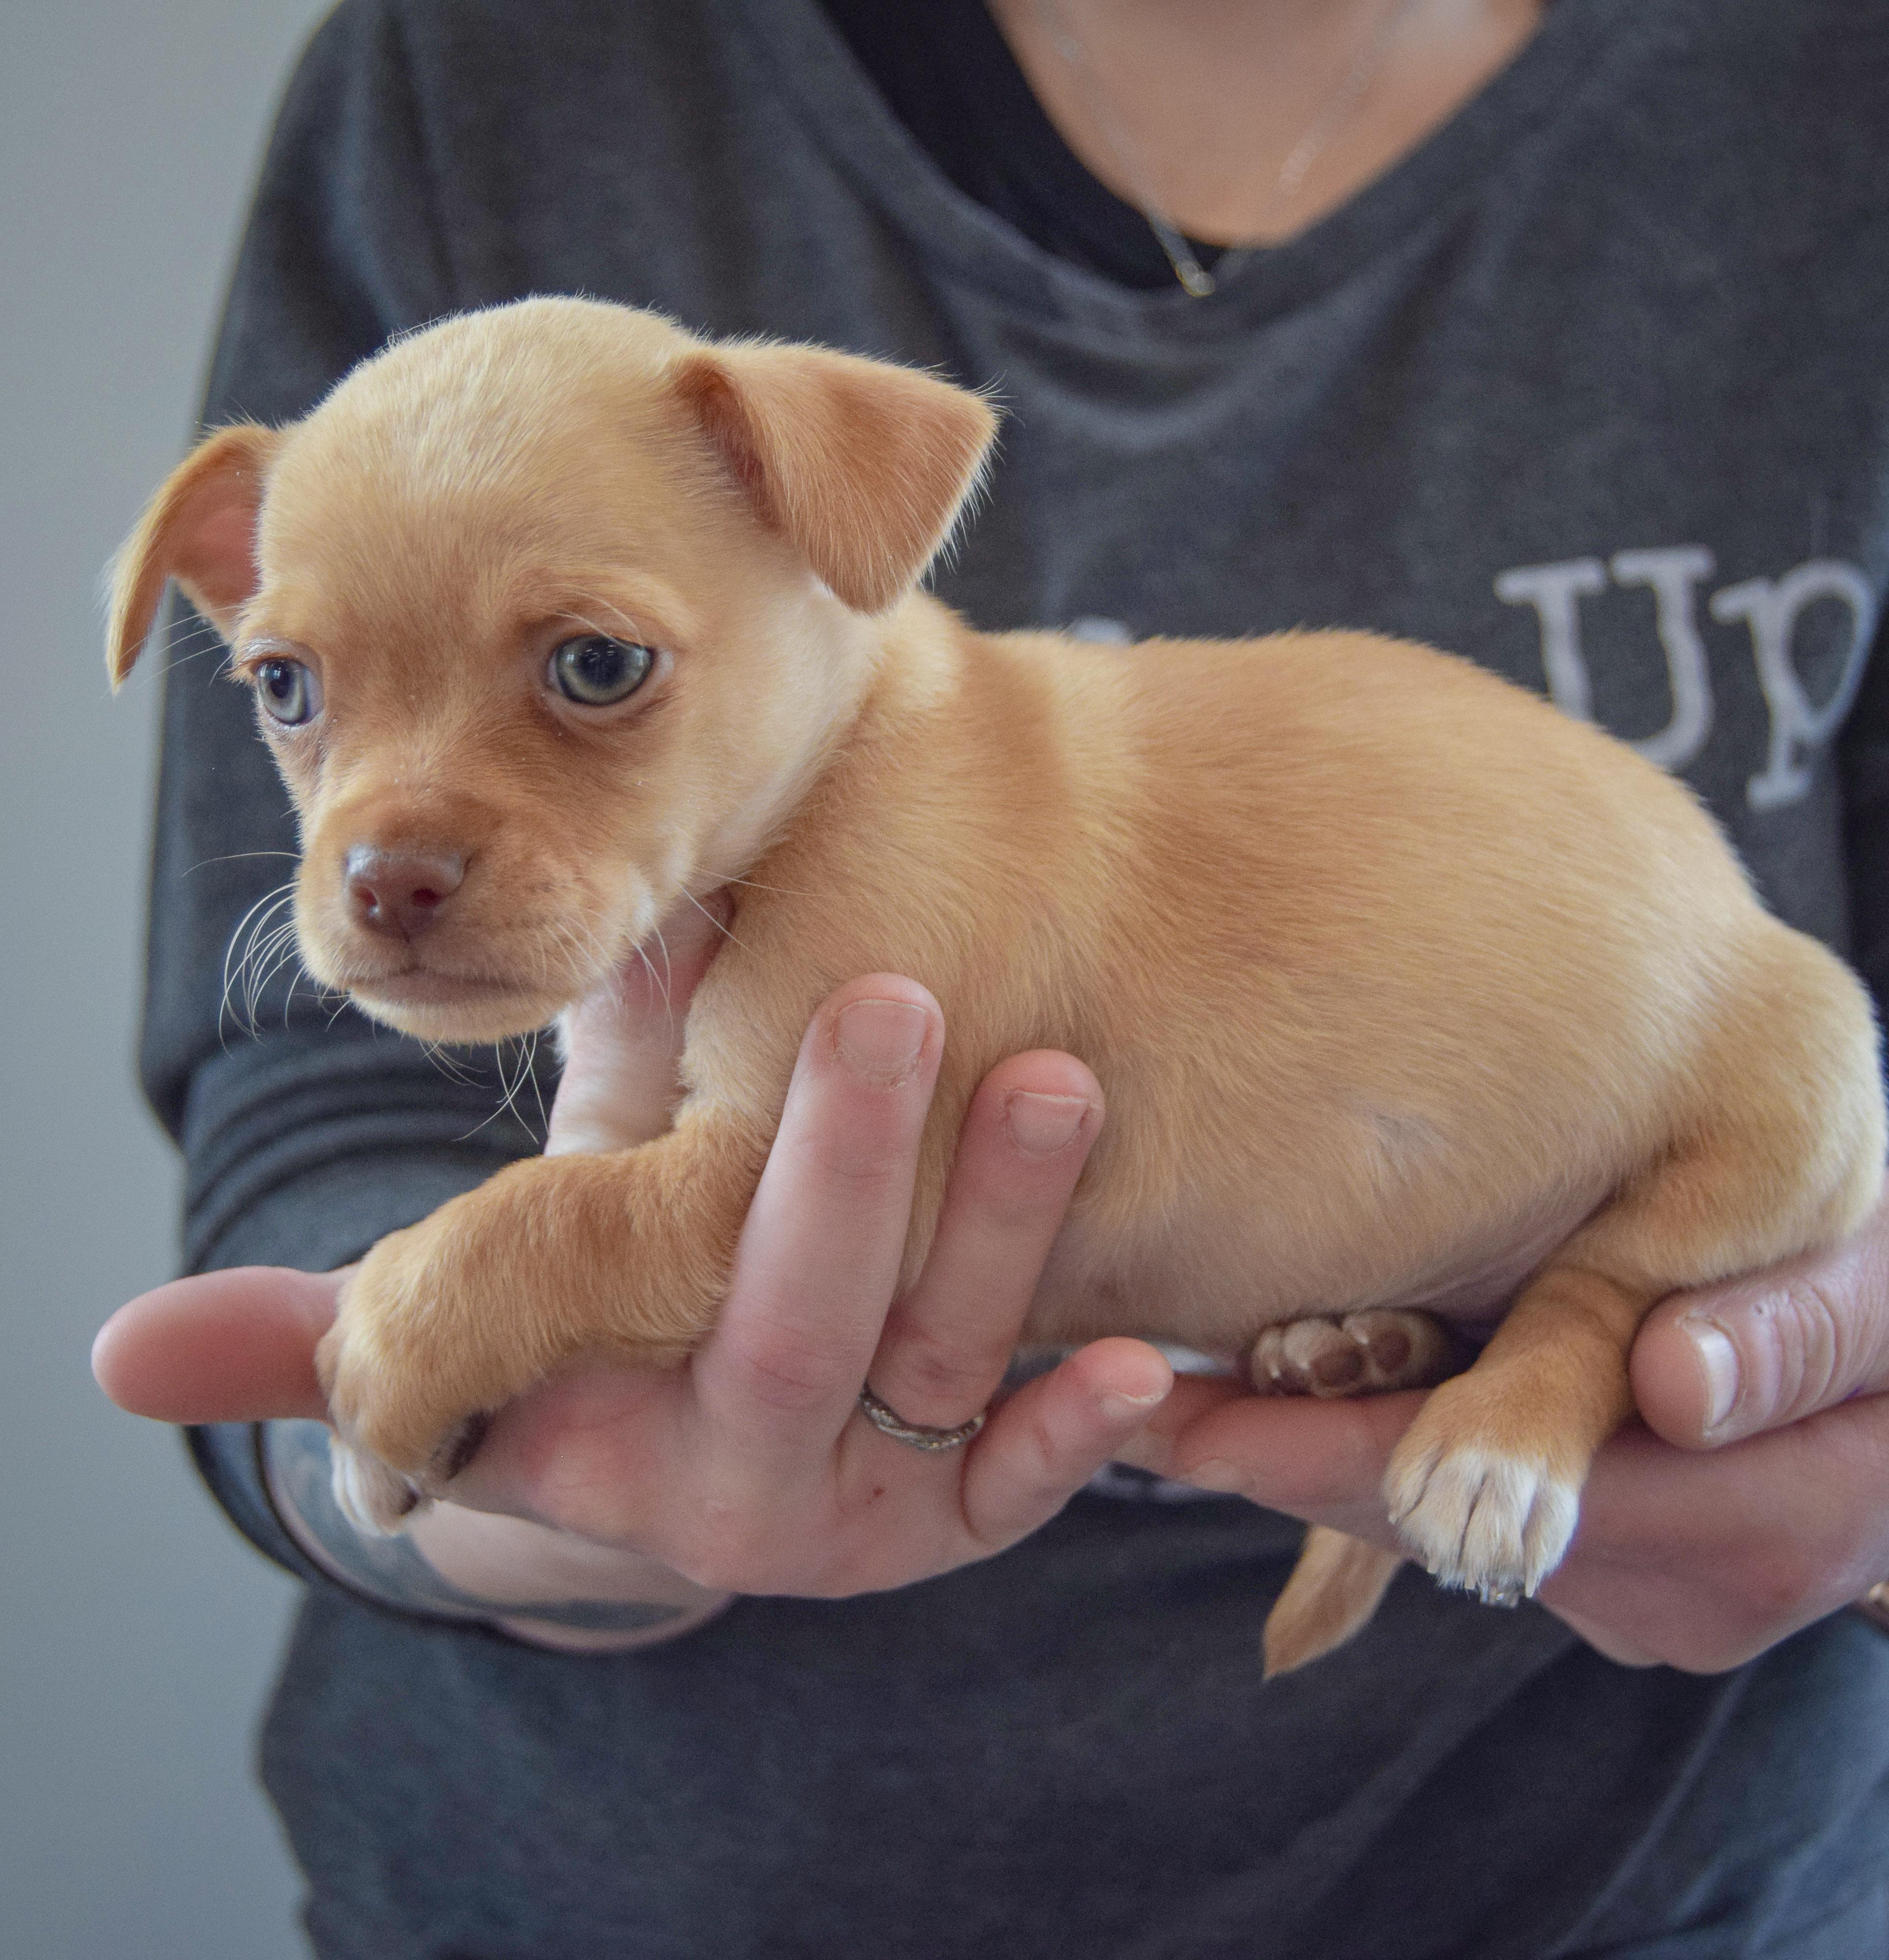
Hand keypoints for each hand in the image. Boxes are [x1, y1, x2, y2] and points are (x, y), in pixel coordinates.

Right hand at [94, 916, 1171, 1637]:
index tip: (697, 984)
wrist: (685, 1474)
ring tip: (1055, 1084)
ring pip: (948, 1359)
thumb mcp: (473, 1340)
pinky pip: (1033, 1479)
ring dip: (1001, 1231)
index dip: (651, 1177)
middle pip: (809, 1319)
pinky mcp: (965, 1511)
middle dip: (849, 1169)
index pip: (640, 1296)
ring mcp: (875, 1493)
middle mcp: (754, 1465)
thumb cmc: (588, 1359)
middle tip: (891, 1003)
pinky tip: (1141, 1363)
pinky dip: (1083, 1431)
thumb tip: (122, 1355)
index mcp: (625, 1423)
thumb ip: (331, 1342)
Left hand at [1121, 1165, 1888, 1670]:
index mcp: (1736, 1529)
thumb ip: (1792, 1335)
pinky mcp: (1622, 1555)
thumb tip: (1666, 1383)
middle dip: (1280, 1456)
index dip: (1325, 1459)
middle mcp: (1665, 1589)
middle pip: (1432, 1522)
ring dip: (1321, 1447)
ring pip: (1439, 1516)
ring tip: (1178, 1376)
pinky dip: (1391, 1442)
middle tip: (1128, 1390)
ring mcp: (1639, 1585)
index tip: (1188, 1423)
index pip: (1491, 1499)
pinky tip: (1301, 1379)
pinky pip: (1477, 1499)